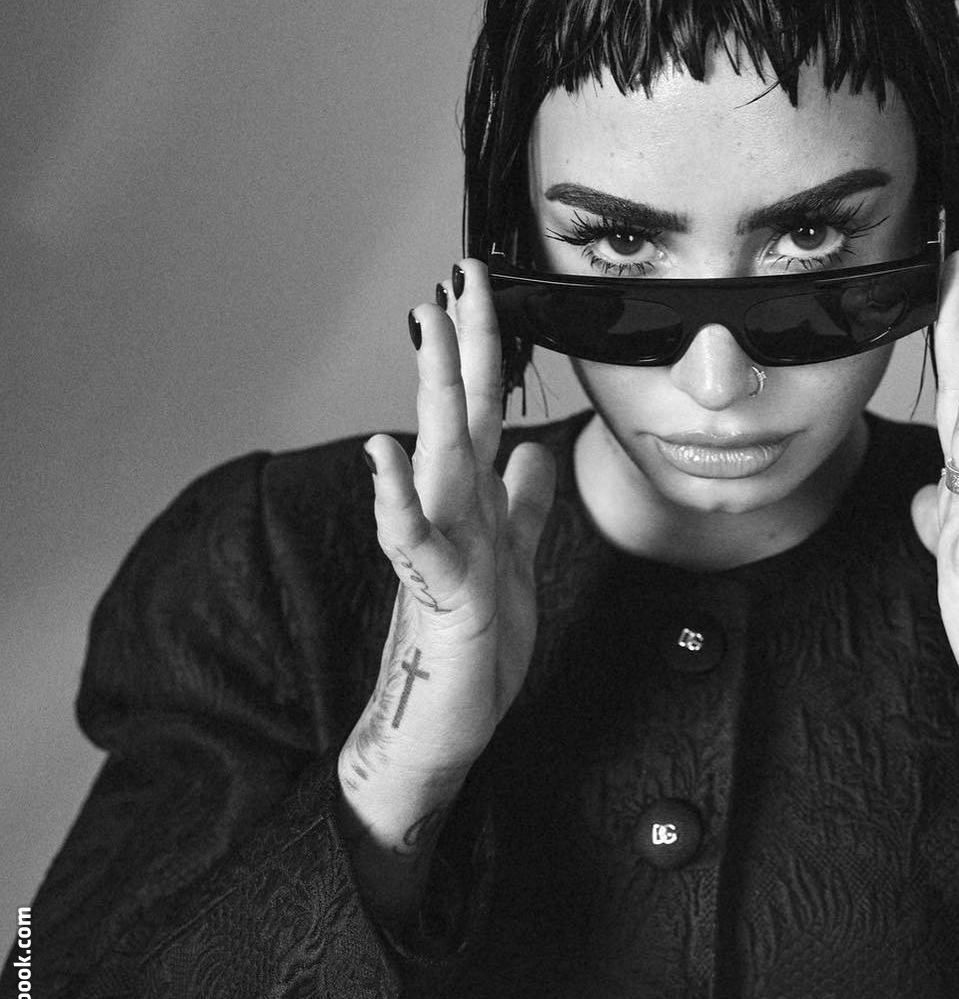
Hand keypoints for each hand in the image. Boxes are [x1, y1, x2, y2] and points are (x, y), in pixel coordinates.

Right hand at [337, 258, 555, 917]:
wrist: (442, 726)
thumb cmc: (475, 646)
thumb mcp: (516, 562)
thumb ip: (522, 506)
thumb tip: (532, 449)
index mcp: (474, 500)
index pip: (483, 407)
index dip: (489, 348)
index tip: (484, 289)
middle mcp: (453, 511)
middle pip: (460, 411)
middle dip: (465, 341)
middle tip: (461, 273)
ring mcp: (440, 546)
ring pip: (436, 454)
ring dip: (434, 391)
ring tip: (429, 328)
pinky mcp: (436, 593)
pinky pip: (413, 540)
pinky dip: (397, 497)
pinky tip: (386, 453)